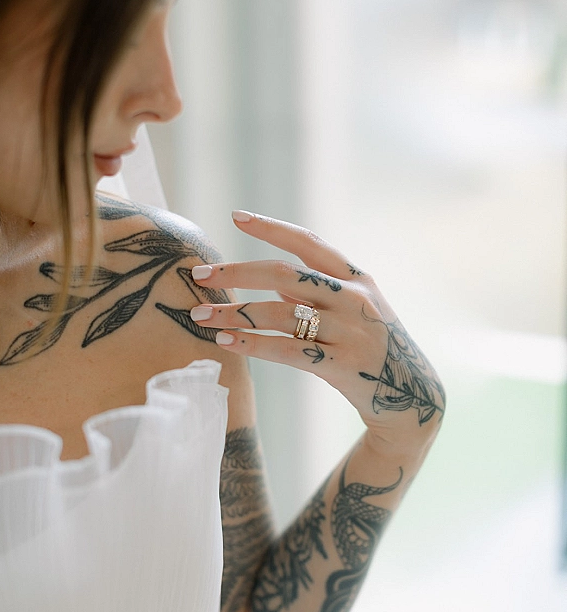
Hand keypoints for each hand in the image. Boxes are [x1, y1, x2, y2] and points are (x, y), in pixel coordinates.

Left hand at [190, 212, 444, 440]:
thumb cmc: (372, 347)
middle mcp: (354, 298)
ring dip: (235, 313)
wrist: (411, 394)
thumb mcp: (354, 312)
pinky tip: (226, 341)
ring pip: (279, 314)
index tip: (236, 217)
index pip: (308, 243)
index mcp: (356, 278)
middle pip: (284, 274)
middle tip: (198, 275)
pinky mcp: (342, 364)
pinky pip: (286, 350)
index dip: (271, 227)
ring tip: (201, 316)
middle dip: (237, 272)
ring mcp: (350, 331)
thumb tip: (272, 285)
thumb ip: (316, 295)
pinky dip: (252, 344)